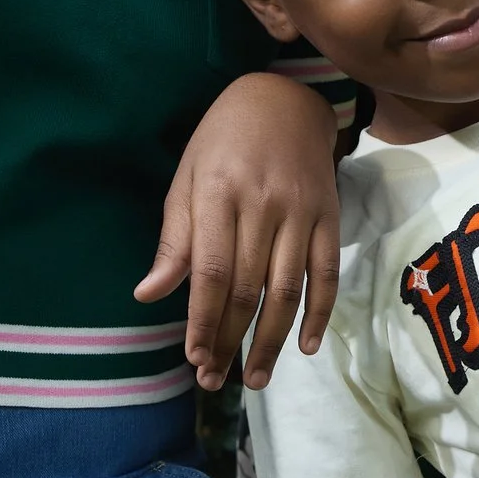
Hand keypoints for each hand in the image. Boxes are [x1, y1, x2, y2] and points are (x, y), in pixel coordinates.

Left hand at [134, 72, 340, 391]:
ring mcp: (302, 211)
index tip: (194, 357)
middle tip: (215, 379)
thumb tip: (148, 295)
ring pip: (288, 289)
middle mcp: (263, 204)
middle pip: (247, 288)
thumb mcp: (187, 179)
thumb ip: (174, 240)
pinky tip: (305, 346)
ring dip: (272, 341)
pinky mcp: (330, 215)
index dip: (203, 320)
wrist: (284, 98)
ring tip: (256, 378)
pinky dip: (319, 313)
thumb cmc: (222, 140)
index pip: (211, 272)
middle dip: (230, 341)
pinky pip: (327, 272)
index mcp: (219, 194)